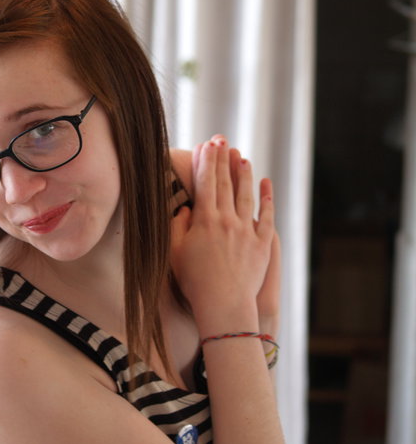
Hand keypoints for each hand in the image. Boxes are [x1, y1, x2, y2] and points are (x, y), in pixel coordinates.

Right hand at [169, 137, 274, 334]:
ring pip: (247, 195)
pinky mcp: (262, 244)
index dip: (205, 162)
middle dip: (223, 160)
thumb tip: (185, 209)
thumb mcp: (175, 253)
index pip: (205, 184)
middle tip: (223, 140)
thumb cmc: (194, 281)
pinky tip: (266, 183)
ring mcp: (247, 231)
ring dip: (244, 173)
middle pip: (226, 183)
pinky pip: (267, 216)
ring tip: (242, 157)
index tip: (206, 144)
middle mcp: (228, 220)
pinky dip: (267, 198)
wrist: (223, 304)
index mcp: (205, 221)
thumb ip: (178, 227)